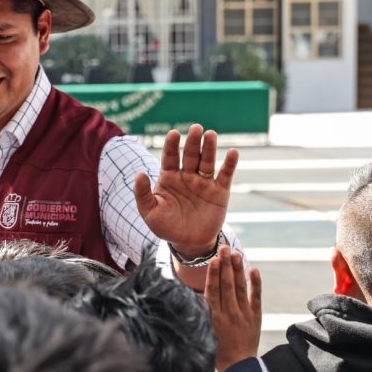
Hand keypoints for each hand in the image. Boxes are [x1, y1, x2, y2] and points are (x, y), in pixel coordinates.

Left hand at [135, 124, 238, 257]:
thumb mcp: (149, 212)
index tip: (174, 133)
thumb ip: (142, 194)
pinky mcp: (220, 191)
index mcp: (169, 177)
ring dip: (209, 148)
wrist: (188, 243)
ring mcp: (204, 182)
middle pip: (190, 155)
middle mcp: (187, 176)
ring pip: (207, 161)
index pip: (170, 156)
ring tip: (211, 134)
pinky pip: (225, 175)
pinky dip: (230, 164)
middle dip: (193, 141)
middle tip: (196, 128)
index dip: (171, 145)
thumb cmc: (166, 226)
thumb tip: (138, 174)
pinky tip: (233, 152)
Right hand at [204, 246, 261, 371]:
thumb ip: (202, 314)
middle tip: (224, 248)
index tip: (213, 260)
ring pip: (240, 288)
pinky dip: (255, 284)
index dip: (213, 274)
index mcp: (214, 318)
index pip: (213, 291)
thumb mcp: (204, 332)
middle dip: (225, 266)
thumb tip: (196, 295)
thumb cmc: (216, 350)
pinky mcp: (255, 317)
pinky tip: (254, 270)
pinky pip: (256, 298)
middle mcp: (229, 314)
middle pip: (226, 285)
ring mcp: (243, 314)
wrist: (238, 367)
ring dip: (238, 270)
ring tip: (236, 254)